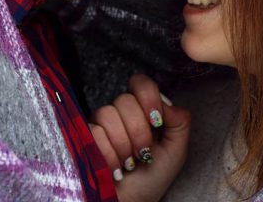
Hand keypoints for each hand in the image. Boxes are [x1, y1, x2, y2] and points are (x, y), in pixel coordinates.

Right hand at [89, 74, 190, 201]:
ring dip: (123, 145)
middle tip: (143, 152)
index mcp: (142, 110)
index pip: (141, 83)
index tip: (155, 121)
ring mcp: (99, 125)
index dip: (148, 97)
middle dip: (138, 131)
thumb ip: (180, 122)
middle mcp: (119, 113)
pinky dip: (109, 154)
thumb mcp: (175, 150)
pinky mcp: (83, 138)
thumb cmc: (152, 178)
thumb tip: (166, 103)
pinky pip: (94, 133)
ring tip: (128, 163)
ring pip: (107, 114)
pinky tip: (114, 168)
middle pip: (125, 100)